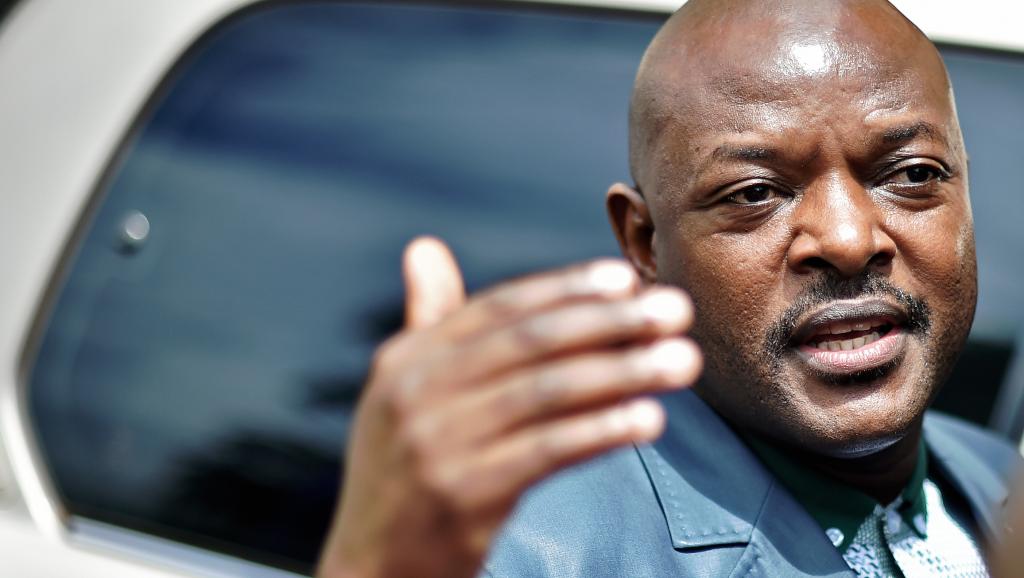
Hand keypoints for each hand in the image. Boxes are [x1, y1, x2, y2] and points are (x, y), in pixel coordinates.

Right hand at [316, 237, 700, 577]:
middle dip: (611, 322)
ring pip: (548, 393)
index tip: (625, 277)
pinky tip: (648, 419)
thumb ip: (426, 321)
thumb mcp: (399, 392)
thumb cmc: (401, 471)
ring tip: (682, 361)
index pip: (500, 308)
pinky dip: (602, 430)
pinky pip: (548, 452)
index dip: (566, 289)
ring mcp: (437, 445)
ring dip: (624, 372)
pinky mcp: (464, 496)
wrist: (371, 567)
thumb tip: (424, 247)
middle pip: (532, 343)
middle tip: (675, 310)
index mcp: (406, 359)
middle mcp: (415, 394)